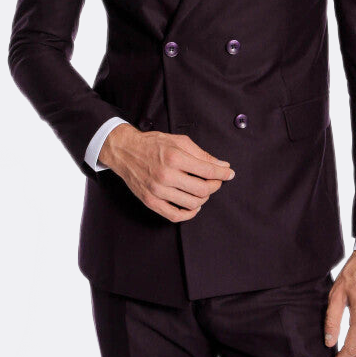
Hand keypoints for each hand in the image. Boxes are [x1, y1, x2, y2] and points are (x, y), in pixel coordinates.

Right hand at [99, 123, 235, 221]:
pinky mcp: (151, 201)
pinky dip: (189, 214)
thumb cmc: (153, 144)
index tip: (229, 174)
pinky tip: (194, 206)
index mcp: (175, 157)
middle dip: (215, 186)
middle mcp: (166, 175)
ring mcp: (158, 190)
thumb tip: (222, 166)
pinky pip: (175, 215)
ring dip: (204, 199)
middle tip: (216, 181)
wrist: (125, 151)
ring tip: (203, 190)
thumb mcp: (179, 141)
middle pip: (203, 189)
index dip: (223, 174)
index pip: (208, 171)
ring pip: (192, 204)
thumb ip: (202, 154)